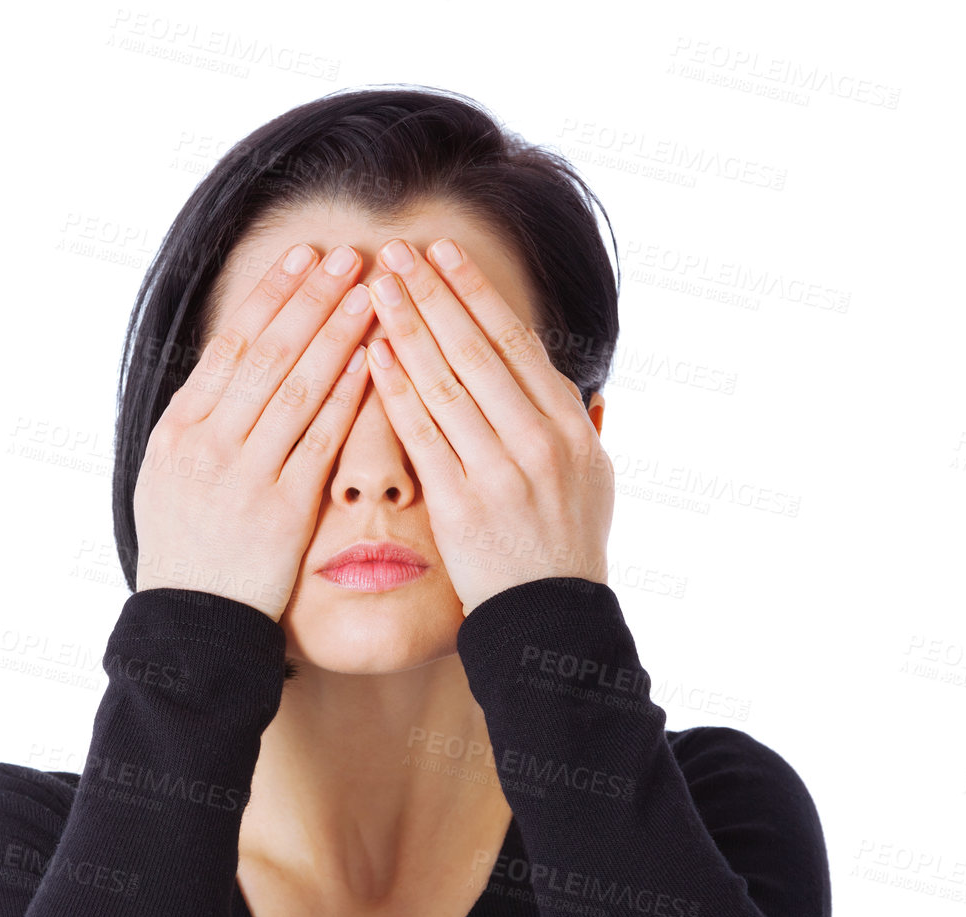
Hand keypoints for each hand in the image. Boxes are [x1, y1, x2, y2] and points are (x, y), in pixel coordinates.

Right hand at [133, 241, 375, 622]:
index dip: (271, 296)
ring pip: (296, 388)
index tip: (304, 255)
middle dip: (311, 299)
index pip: (231, 345)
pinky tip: (374, 362)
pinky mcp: (280, 510)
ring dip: (336, 335)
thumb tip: (232, 370)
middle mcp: (208, 444)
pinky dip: (346, 398)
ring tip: (370, 293)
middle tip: (348, 255)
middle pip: (266, 355)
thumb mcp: (170, 477)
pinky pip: (319, 442)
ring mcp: (244, 476)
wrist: (193, 622)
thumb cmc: (186, 551)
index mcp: (179, 429)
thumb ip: (202, 423)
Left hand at [363, 237, 612, 615]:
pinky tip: (371, 355)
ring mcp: (501, 473)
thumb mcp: (594, 477)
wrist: (551, 617)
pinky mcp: (463, 506)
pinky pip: (422, 436)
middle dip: (431, 293)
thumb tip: (570, 381)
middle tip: (395, 250)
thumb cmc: (566, 546)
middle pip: (476, 350)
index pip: (516, 341)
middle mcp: (540, 441)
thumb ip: (577, 424)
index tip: (443, 253)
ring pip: (445, 383)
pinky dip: (396, 391)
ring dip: (406, 328)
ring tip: (374, 288)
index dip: (474, 292)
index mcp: (571, 425)